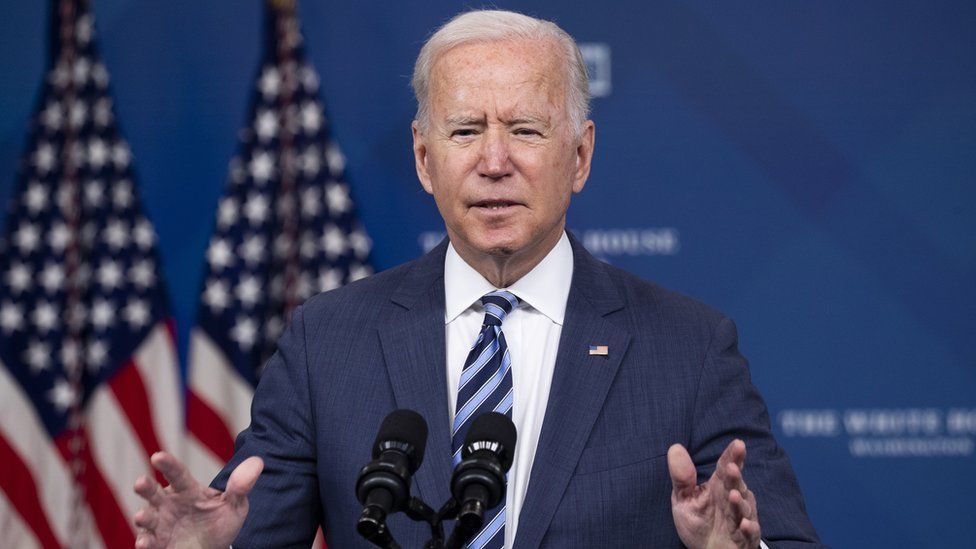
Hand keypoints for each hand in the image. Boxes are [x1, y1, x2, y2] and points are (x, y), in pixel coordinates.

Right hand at [132, 452, 263, 548]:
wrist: (214, 548)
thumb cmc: (220, 522)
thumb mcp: (234, 505)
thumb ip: (241, 486)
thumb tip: (258, 462)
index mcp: (187, 490)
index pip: (177, 473)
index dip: (168, 464)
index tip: (157, 456)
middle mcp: (169, 504)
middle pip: (153, 492)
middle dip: (145, 487)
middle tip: (140, 482)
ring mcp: (161, 525)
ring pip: (147, 517)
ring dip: (143, 517)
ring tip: (141, 517)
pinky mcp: (157, 545)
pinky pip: (148, 542)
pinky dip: (145, 542)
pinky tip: (145, 543)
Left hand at [668, 439, 760, 548]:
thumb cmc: (698, 523)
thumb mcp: (684, 499)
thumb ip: (681, 477)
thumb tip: (675, 447)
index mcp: (719, 487)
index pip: (726, 468)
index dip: (733, 456)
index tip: (738, 444)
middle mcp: (733, 500)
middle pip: (736, 485)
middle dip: (735, 477)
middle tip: (731, 468)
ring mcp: (740, 519)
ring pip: (744, 508)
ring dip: (740, 502)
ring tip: (733, 495)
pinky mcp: (745, 539)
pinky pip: (750, 533)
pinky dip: (749, 528)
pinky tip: (744, 524)